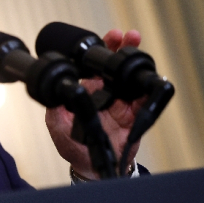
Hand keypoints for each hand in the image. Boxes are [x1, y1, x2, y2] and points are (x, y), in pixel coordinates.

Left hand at [45, 29, 143, 179]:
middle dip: (121, 48)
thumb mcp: (58, 127)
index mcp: (86, 91)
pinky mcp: (133, 115)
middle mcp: (104, 93)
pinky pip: (143, 101)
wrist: (92, 167)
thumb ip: (56, 110)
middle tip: (127, 35)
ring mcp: (120, 103)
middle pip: (114, 66)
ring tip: (138, 47)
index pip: (92, 66)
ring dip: (135, 63)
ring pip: (130, 78)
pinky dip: (148, 90)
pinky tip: (149, 79)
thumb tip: (54, 94)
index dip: (99, 51)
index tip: (106, 39)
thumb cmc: (73, 146)